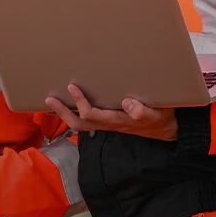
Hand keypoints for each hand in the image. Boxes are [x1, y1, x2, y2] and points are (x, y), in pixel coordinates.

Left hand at [45, 86, 177, 139]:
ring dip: (65, 114)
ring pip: (81, 124)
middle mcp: (109, 124)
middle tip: (49, 99)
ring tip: (51, 102)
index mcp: (118, 121)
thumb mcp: (157, 114)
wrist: (167, 129)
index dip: (80, 102)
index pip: (93, 115)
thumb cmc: (161, 118)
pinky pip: (87, 120)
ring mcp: (108, 124)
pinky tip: (68, 105)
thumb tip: (127, 103)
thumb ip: (143, 111)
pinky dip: (74, 113)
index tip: (72, 86)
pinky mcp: (109, 121)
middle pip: (80, 123)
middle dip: (63, 112)